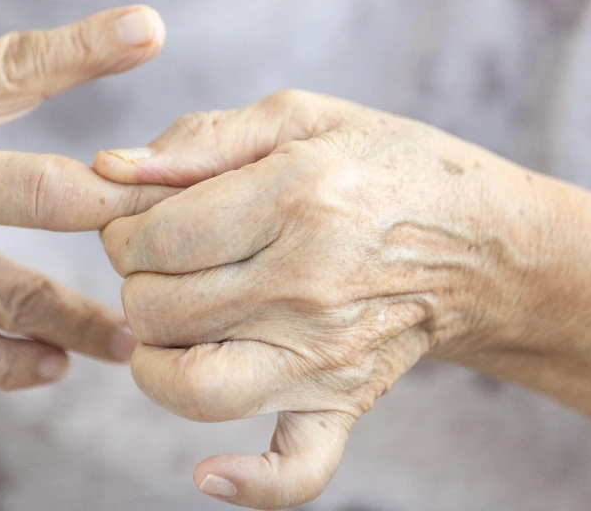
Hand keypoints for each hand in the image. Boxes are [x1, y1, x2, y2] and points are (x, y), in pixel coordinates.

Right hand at [0, 0, 170, 389]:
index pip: (9, 67)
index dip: (85, 47)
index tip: (153, 29)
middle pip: (36, 193)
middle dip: (113, 204)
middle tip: (175, 213)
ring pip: (16, 295)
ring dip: (87, 318)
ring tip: (140, 333)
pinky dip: (19, 364)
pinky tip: (57, 364)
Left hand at [95, 90, 540, 508]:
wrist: (480, 239)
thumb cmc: (380, 164)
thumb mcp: (299, 117)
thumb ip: (201, 138)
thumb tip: (110, 168)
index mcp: (296, 199)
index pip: (154, 239)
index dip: (124, 227)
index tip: (146, 217)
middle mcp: (308, 284)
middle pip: (157, 309)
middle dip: (137, 281)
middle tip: (167, 261)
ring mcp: (326, 354)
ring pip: (193, 387)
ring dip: (155, 359)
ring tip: (173, 325)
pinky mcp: (343, 403)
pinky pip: (294, 468)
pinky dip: (248, 482)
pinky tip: (208, 472)